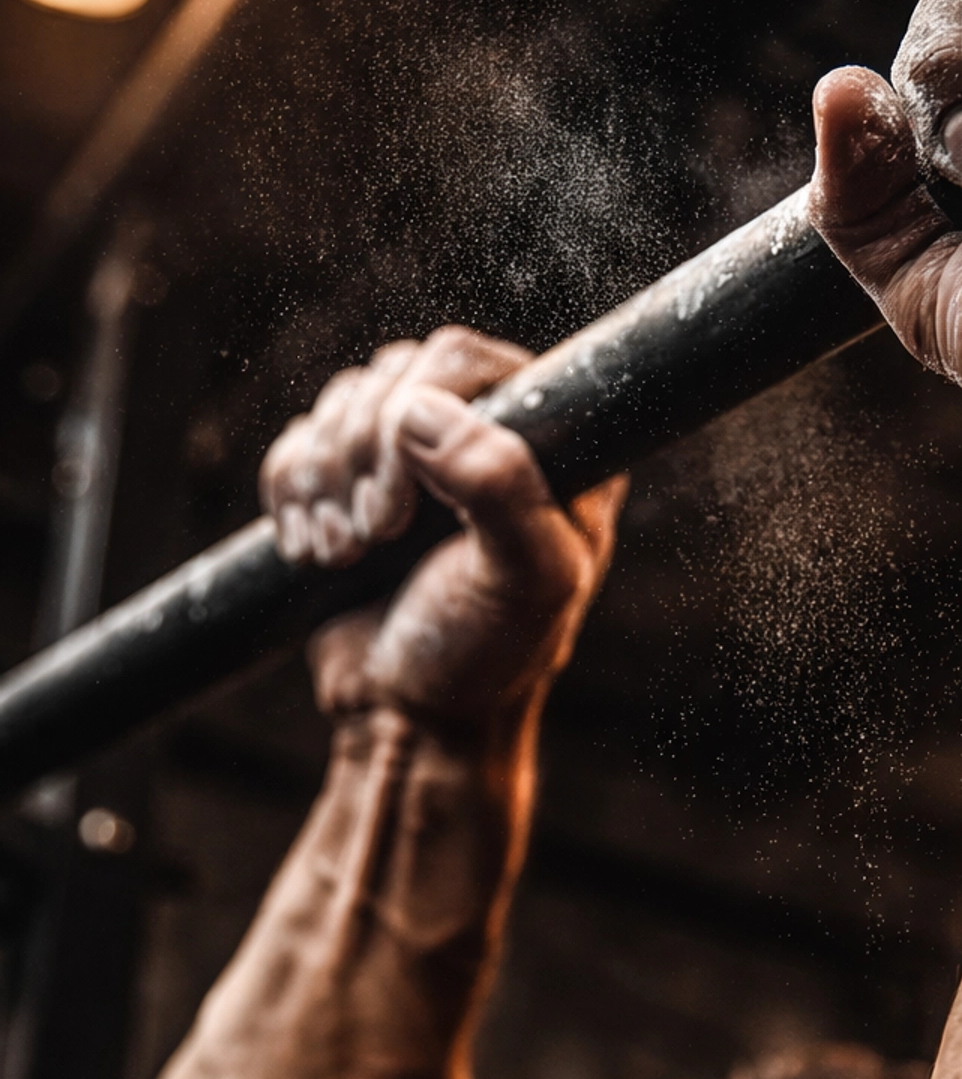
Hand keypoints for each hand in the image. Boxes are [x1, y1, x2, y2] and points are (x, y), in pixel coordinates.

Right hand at [260, 327, 624, 730]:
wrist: (410, 717)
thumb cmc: (485, 656)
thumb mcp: (524, 583)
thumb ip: (501, 490)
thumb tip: (424, 411)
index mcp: (554, 444)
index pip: (463, 361)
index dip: (413, 414)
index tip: (400, 512)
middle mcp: (490, 433)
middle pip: (393, 374)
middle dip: (361, 458)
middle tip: (372, 541)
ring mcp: (419, 453)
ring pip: (341, 402)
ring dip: (323, 484)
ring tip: (344, 555)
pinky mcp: (356, 479)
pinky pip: (299, 440)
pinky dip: (291, 493)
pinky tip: (316, 551)